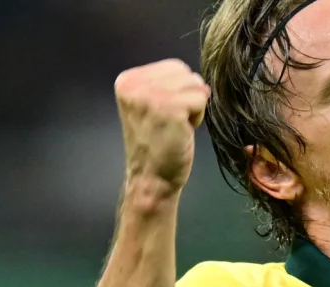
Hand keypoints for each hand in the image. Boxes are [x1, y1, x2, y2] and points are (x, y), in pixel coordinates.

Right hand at [114, 59, 210, 189]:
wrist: (151, 177)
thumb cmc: (156, 143)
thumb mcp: (150, 104)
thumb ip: (163, 84)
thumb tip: (197, 76)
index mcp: (127, 79)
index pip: (174, 66)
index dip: (178, 90)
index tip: (164, 113)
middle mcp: (135, 83)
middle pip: (185, 72)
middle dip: (187, 96)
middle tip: (172, 121)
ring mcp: (151, 95)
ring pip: (196, 85)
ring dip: (193, 106)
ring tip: (176, 125)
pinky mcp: (170, 107)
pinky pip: (201, 99)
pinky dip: (198, 117)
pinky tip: (182, 131)